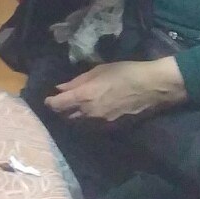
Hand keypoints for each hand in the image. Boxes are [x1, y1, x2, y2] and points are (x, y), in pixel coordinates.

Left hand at [44, 57, 185, 122]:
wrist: (152, 87)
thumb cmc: (125, 73)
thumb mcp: (98, 71)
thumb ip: (77, 81)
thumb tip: (60, 88)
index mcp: (84, 97)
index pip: (57, 105)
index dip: (50, 103)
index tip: (48, 99)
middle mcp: (89, 113)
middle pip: (66, 117)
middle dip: (61, 110)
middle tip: (60, 102)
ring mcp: (101, 123)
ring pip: (79, 124)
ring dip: (73, 117)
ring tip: (73, 108)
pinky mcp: (112, 127)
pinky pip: (93, 126)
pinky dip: (87, 121)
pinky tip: (90, 113)